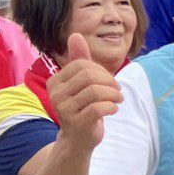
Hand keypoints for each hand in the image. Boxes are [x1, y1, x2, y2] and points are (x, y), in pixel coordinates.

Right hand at [47, 33, 121, 149]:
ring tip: (118, 100)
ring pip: (96, 91)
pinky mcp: (76, 122)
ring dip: (114, 95)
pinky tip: (113, 109)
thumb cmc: (83, 107)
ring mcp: (64, 109)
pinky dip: (112, 107)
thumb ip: (79, 60)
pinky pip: (99, 108)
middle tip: (117, 91)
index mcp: (55, 81)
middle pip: (90, 76)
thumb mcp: (82, 83)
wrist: (78, 139)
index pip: (83, 65)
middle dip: (110, 82)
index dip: (102, 71)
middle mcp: (56, 94)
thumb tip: (75, 35)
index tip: (109, 81)